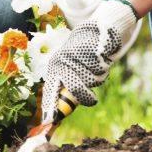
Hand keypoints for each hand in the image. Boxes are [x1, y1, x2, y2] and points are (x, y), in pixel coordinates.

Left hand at [41, 0, 139, 121]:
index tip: (48, 122)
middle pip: (75, 89)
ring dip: (96, 76)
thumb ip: (66, 87)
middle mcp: (63, 60)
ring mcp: (77, 55)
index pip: (50, 90)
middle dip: (84, 96)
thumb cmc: (80, 55)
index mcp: (55, 66)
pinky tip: (99, 56)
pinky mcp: (92, 49)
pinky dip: (103, 66)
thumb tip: (59, 113)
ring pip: (92, 80)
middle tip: (91, 100)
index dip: (49, 107)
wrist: (94, 29)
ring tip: (93, 65)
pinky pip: (101, 69)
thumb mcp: (68, 67)